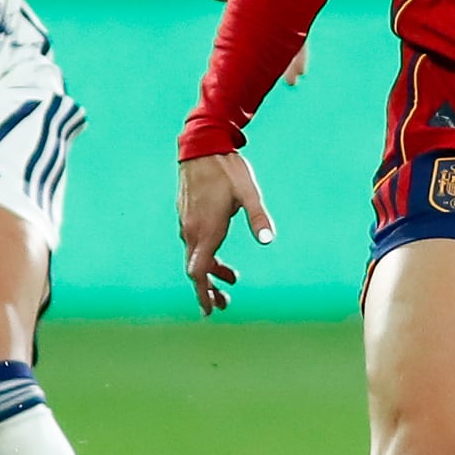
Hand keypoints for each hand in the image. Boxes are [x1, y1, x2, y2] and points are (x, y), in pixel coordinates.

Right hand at [179, 152, 274, 314]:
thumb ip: (258, 217)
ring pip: (195, 256)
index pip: (200, 271)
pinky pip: (193, 243)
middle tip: (223, 305)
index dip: (204, 293)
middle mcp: (192, 230)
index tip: (210, 310)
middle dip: (208, 290)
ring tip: (232, 279)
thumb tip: (268, 241)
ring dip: (210, 271)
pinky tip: (218, 252)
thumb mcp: (249, 192)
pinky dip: (205, 255)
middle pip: (196, 269)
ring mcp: (186, 222)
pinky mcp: (186, 214)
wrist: (201, 145)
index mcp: (207, 230)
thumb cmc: (227, 169)